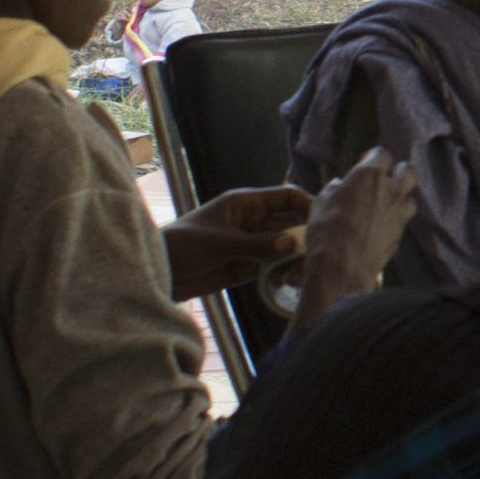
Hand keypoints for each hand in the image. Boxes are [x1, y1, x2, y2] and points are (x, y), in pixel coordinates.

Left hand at [162, 184, 310, 302]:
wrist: (156, 274)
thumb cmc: (182, 246)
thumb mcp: (219, 243)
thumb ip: (257, 244)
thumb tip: (294, 244)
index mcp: (246, 204)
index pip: (287, 196)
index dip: (307, 204)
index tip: (323, 221)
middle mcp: (253, 221)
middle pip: (290, 223)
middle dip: (304, 236)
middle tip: (314, 253)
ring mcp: (252, 244)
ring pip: (284, 247)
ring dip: (294, 258)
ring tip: (297, 273)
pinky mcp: (247, 266)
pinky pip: (273, 267)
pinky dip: (282, 273)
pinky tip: (285, 282)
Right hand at [289, 147, 418, 331]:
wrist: (342, 266)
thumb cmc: (326, 230)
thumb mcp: (320, 203)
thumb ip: (334, 190)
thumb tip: (340, 185)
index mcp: (369, 175)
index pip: (382, 154)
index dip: (374, 158)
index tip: (364, 163)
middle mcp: (391, 188)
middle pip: (409, 170)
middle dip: (399, 172)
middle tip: (384, 180)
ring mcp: (400, 211)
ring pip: (410, 196)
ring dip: (400, 197)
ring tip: (383, 206)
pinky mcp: (402, 232)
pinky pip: (404, 219)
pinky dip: (396, 219)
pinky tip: (381, 226)